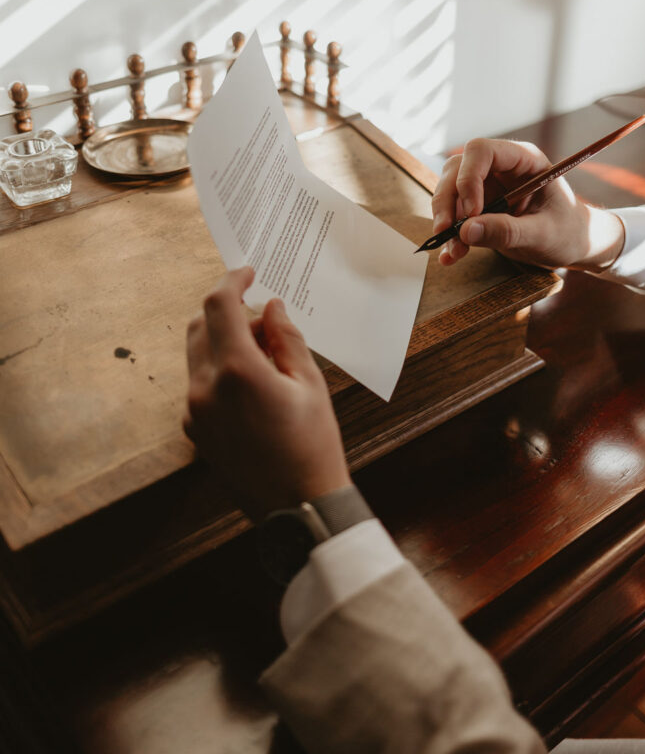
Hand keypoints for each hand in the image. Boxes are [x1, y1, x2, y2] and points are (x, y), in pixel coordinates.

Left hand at [185, 267, 349, 521]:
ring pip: (197, 353)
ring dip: (222, 339)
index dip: (233, 280)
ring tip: (264, 353)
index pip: (220, 305)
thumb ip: (287, 337)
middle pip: (200, 324)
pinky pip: (199, 383)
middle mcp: (205, 388)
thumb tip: (271, 307)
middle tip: (262, 317)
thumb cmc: (313, 445)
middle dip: (226, 309)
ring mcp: (194, 411)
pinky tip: (253, 383)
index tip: (249, 272)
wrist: (298, 509)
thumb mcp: (309, 384)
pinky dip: (219, 368)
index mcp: (237, 371)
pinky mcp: (194, 429)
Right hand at [431, 138, 624, 272]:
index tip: (471, 213)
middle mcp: (500, 168)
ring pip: (449, 192)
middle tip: (447, 231)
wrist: (573, 245)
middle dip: (447, 201)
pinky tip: (450, 256)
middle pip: (457, 170)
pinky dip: (450, 236)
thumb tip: (466, 231)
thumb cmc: (568, 232)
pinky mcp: (479, 208)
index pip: (481, 152)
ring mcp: (487, 187)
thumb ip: (507, 231)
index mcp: (522, 160)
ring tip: (454, 252)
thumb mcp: (543, 234)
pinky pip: (455, 216)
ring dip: (446, 221)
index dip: (468, 178)